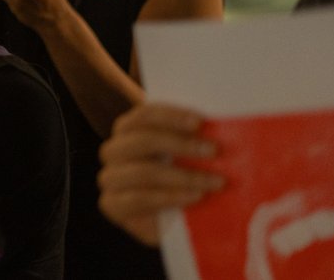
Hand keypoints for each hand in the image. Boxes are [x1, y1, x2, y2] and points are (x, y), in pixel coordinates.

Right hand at [97, 103, 224, 246]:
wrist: (164, 218)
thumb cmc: (179, 177)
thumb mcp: (185, 154)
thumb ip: (193, 139)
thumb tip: (223, 126)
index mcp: (128, 129)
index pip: (144, 115)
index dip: (171, 116)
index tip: (200, 122)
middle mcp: (113, 149)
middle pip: (142, 140)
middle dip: (180, 144)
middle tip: (213, 151)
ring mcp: (110, 177)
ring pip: (142, 172)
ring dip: (183, 177)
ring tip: (214, 182)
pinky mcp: (112, 204)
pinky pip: (139, 199)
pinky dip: (170, 197)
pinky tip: (195, 197)